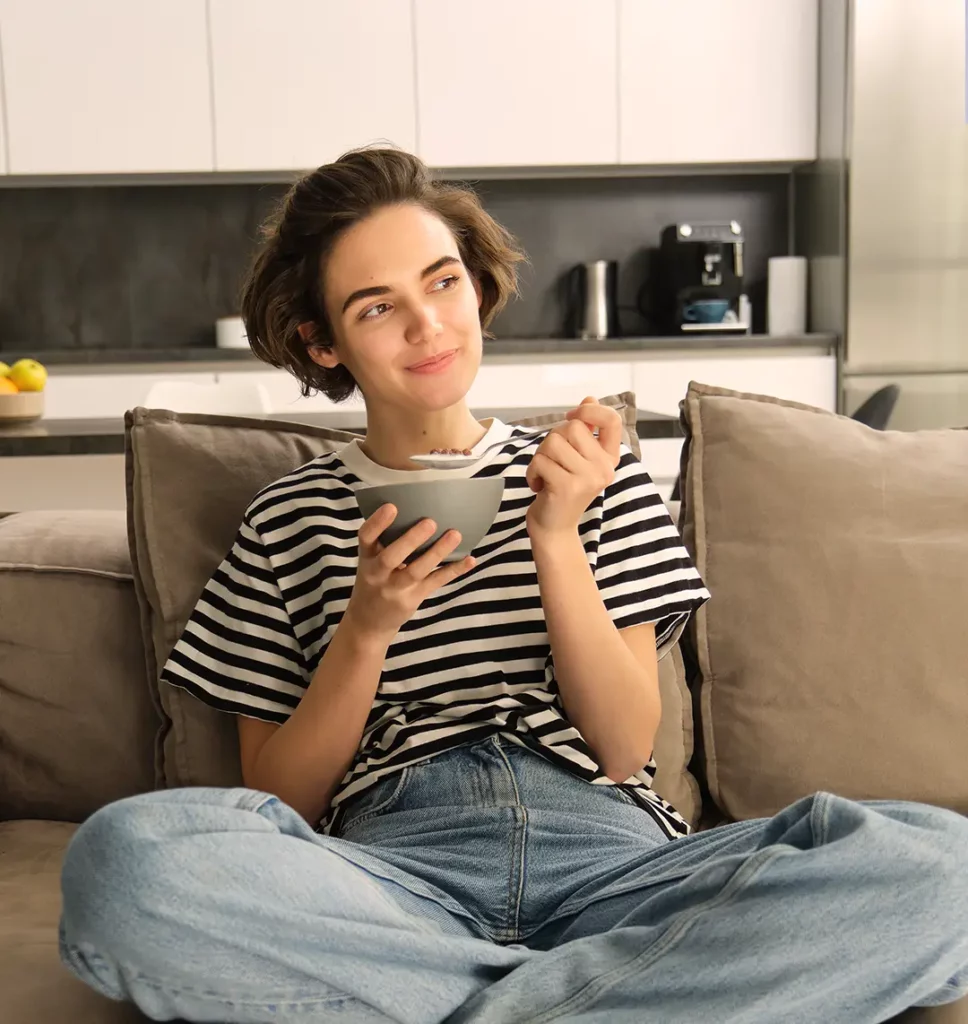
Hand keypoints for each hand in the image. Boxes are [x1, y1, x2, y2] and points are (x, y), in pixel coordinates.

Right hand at [343, 505, 474, 643]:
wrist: (368, 622)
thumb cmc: (374, 581)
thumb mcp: (370, 561)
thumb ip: (385, 541)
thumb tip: (418, 510)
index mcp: (366, 557)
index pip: (366, 537)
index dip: (377, 522)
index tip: (392, 506)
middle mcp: (377, 574)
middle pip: (391, 557)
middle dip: (411, 540)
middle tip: (430, 522)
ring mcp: (396, 588)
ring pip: (417, 570)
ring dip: (437, 552)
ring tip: (455, 534)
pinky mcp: (413, 598)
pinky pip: (435, 582)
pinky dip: (454, 570)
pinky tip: (469, 560)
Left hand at [525, 396, 621, 537]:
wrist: (554, 528)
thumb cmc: (562, 489)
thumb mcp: (577, 459)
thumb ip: (585, 430)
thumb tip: (590, 398)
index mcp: (609, 458)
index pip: (612, 420)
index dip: (589, 410)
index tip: (572, 416)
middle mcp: (604, 468)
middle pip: (572, 427)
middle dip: (553, 439)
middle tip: (552, 461)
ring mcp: (588, 479)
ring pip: (553, 442)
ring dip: (540, 457)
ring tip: (545, 474)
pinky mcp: (568, 487)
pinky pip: (541, 461)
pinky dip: (532, 472)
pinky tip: (539, 486)